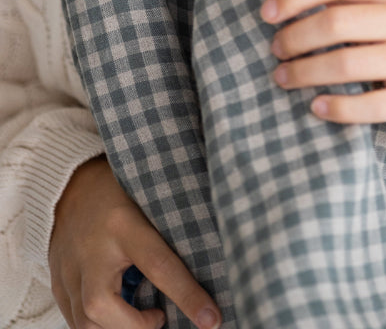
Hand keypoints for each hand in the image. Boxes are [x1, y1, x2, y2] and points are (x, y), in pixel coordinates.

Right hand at [49, 156, 221, 328]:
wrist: (71, 184)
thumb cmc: (122, 190)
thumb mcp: (150, 198)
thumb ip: (172, 225)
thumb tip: (215, 252)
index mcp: (123, 223)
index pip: (159, 265)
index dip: (187, 296)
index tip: (211, 319)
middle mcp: (91, 249)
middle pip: (101, 305)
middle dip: (136, 326)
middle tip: (161, 317)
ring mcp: (68, 268)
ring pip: (84, 321)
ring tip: (142, 319)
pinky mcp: (57, 282)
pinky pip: (73, 320)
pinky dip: (98, 327)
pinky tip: (118, 319)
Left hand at [261, 0, 385, 128]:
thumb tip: (284, 4)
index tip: (268, 13)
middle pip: (338, 22)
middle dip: (296, 37)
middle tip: (276, 50)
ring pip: (349, 65)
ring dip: (306, 73)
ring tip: (283, 78)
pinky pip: (372, 106)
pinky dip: (338, 108)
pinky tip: (317, 106)